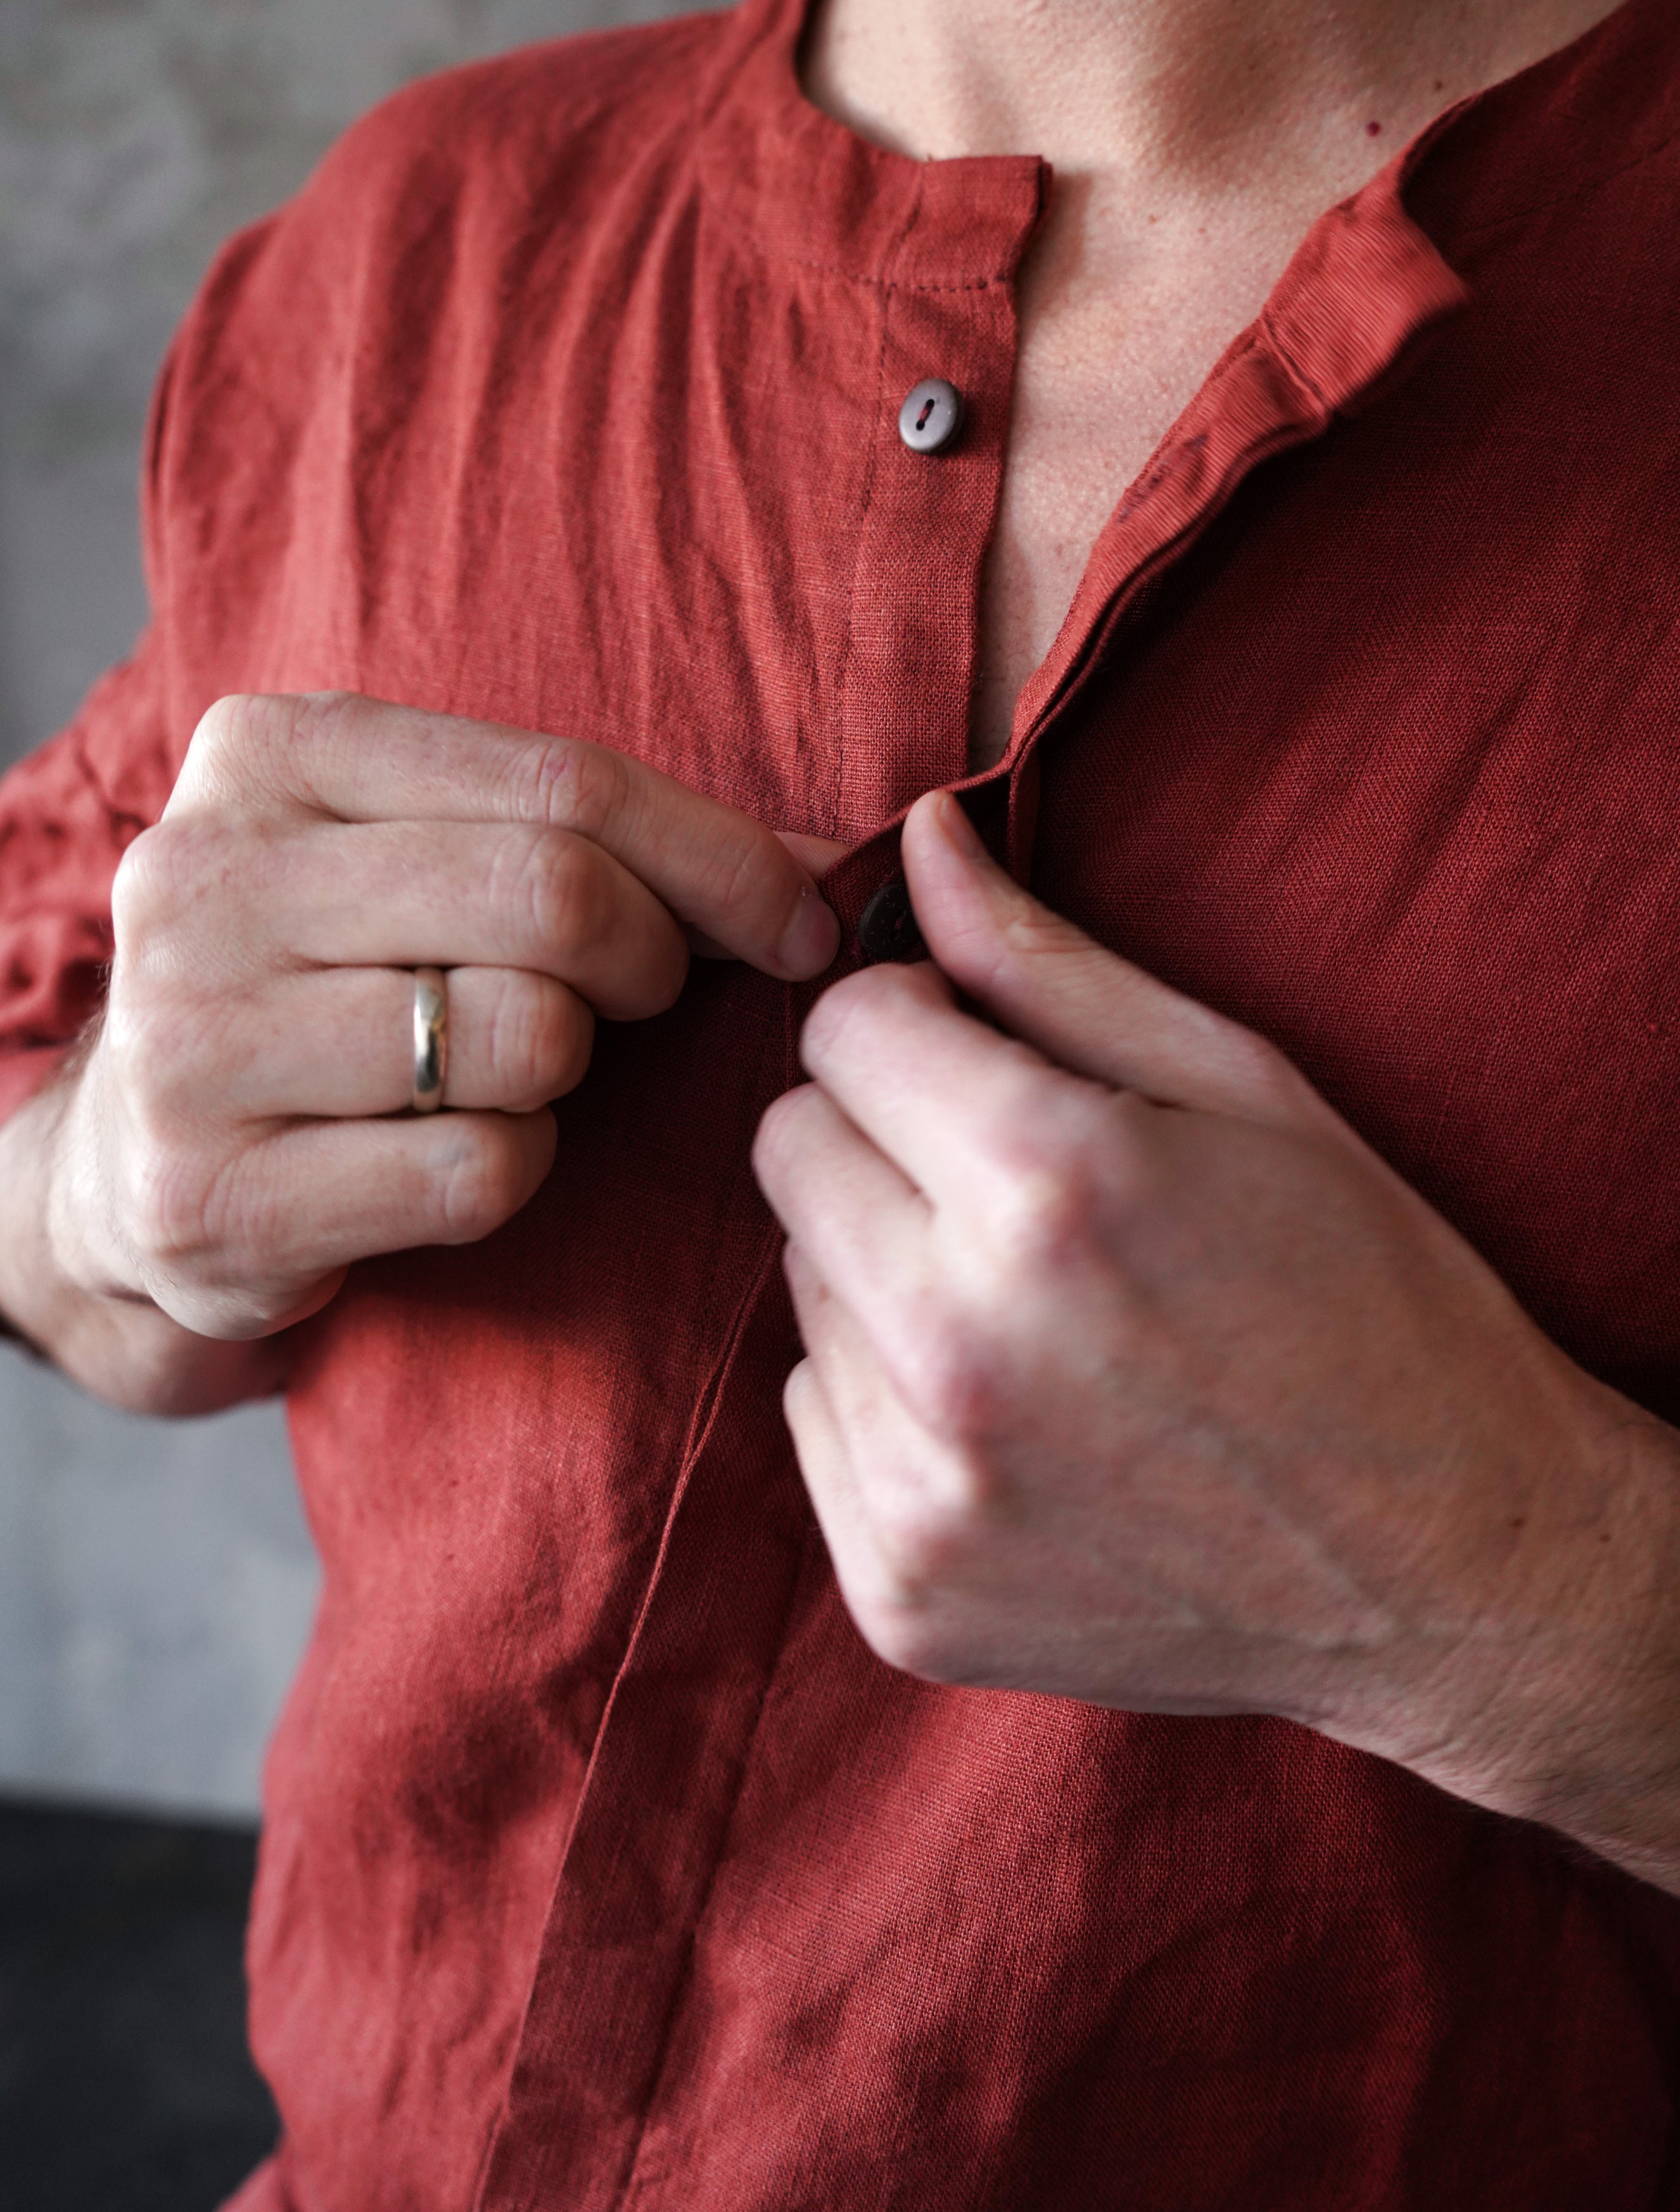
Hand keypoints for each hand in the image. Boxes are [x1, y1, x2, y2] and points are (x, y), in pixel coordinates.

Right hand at [38, 691, 837, 1394]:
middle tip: (655, 998)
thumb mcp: (427, 858)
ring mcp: (187, 1043)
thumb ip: (589, 831)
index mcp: (267, 754)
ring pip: (523, 1039)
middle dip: (656, 959)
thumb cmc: (335, 985)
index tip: (799, 919)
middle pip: (553, 896)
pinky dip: (515, 1171)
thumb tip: (831, 854)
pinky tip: (458, 1154)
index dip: (721, 856)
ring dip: (573, 1072)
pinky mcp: (207, 1197)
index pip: (564, 780)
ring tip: (521, 1069)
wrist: (134, 1160)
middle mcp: (203, 880)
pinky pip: (476, 1172)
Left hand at [753, 790, 1672, 1837]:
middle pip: (789, 1149)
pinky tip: (1021, 1421)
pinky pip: (812, 1417)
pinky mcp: (902, 1593)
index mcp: (1051, 1186)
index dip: (918, 1025)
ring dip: (885, 1273)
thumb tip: (917, 835)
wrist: (1453, 1573)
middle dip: (882, 1136)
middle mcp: (961, 1346)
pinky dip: (890, 1402)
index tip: (987, 1061)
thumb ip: (1047, 962)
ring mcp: (925, 1489)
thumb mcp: (1240, 1089)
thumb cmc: (1367, 1298)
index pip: (841, 1029)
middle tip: (1013, 1187)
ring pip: (797, 1285)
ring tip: (1038, 1317)